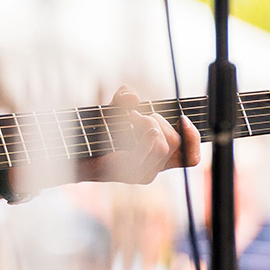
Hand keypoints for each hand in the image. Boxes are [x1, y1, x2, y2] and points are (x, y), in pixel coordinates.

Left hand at [84, 87, 200, 183]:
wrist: (75, 151)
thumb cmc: (96, 132)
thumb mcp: (113, 110)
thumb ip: (123, 98)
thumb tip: (131, 96)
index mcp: (158, 158)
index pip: (190, 157)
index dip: (193, 137)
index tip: (182, 117)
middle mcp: (153, 168)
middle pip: (176, 142)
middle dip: (159, 120)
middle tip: (136, 115)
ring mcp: (142, 173)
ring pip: (162, 145)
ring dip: (148, 123)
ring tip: (129, 119)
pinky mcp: (129, 173)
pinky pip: (147, 150)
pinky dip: (143, 130)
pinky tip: (128, 121)